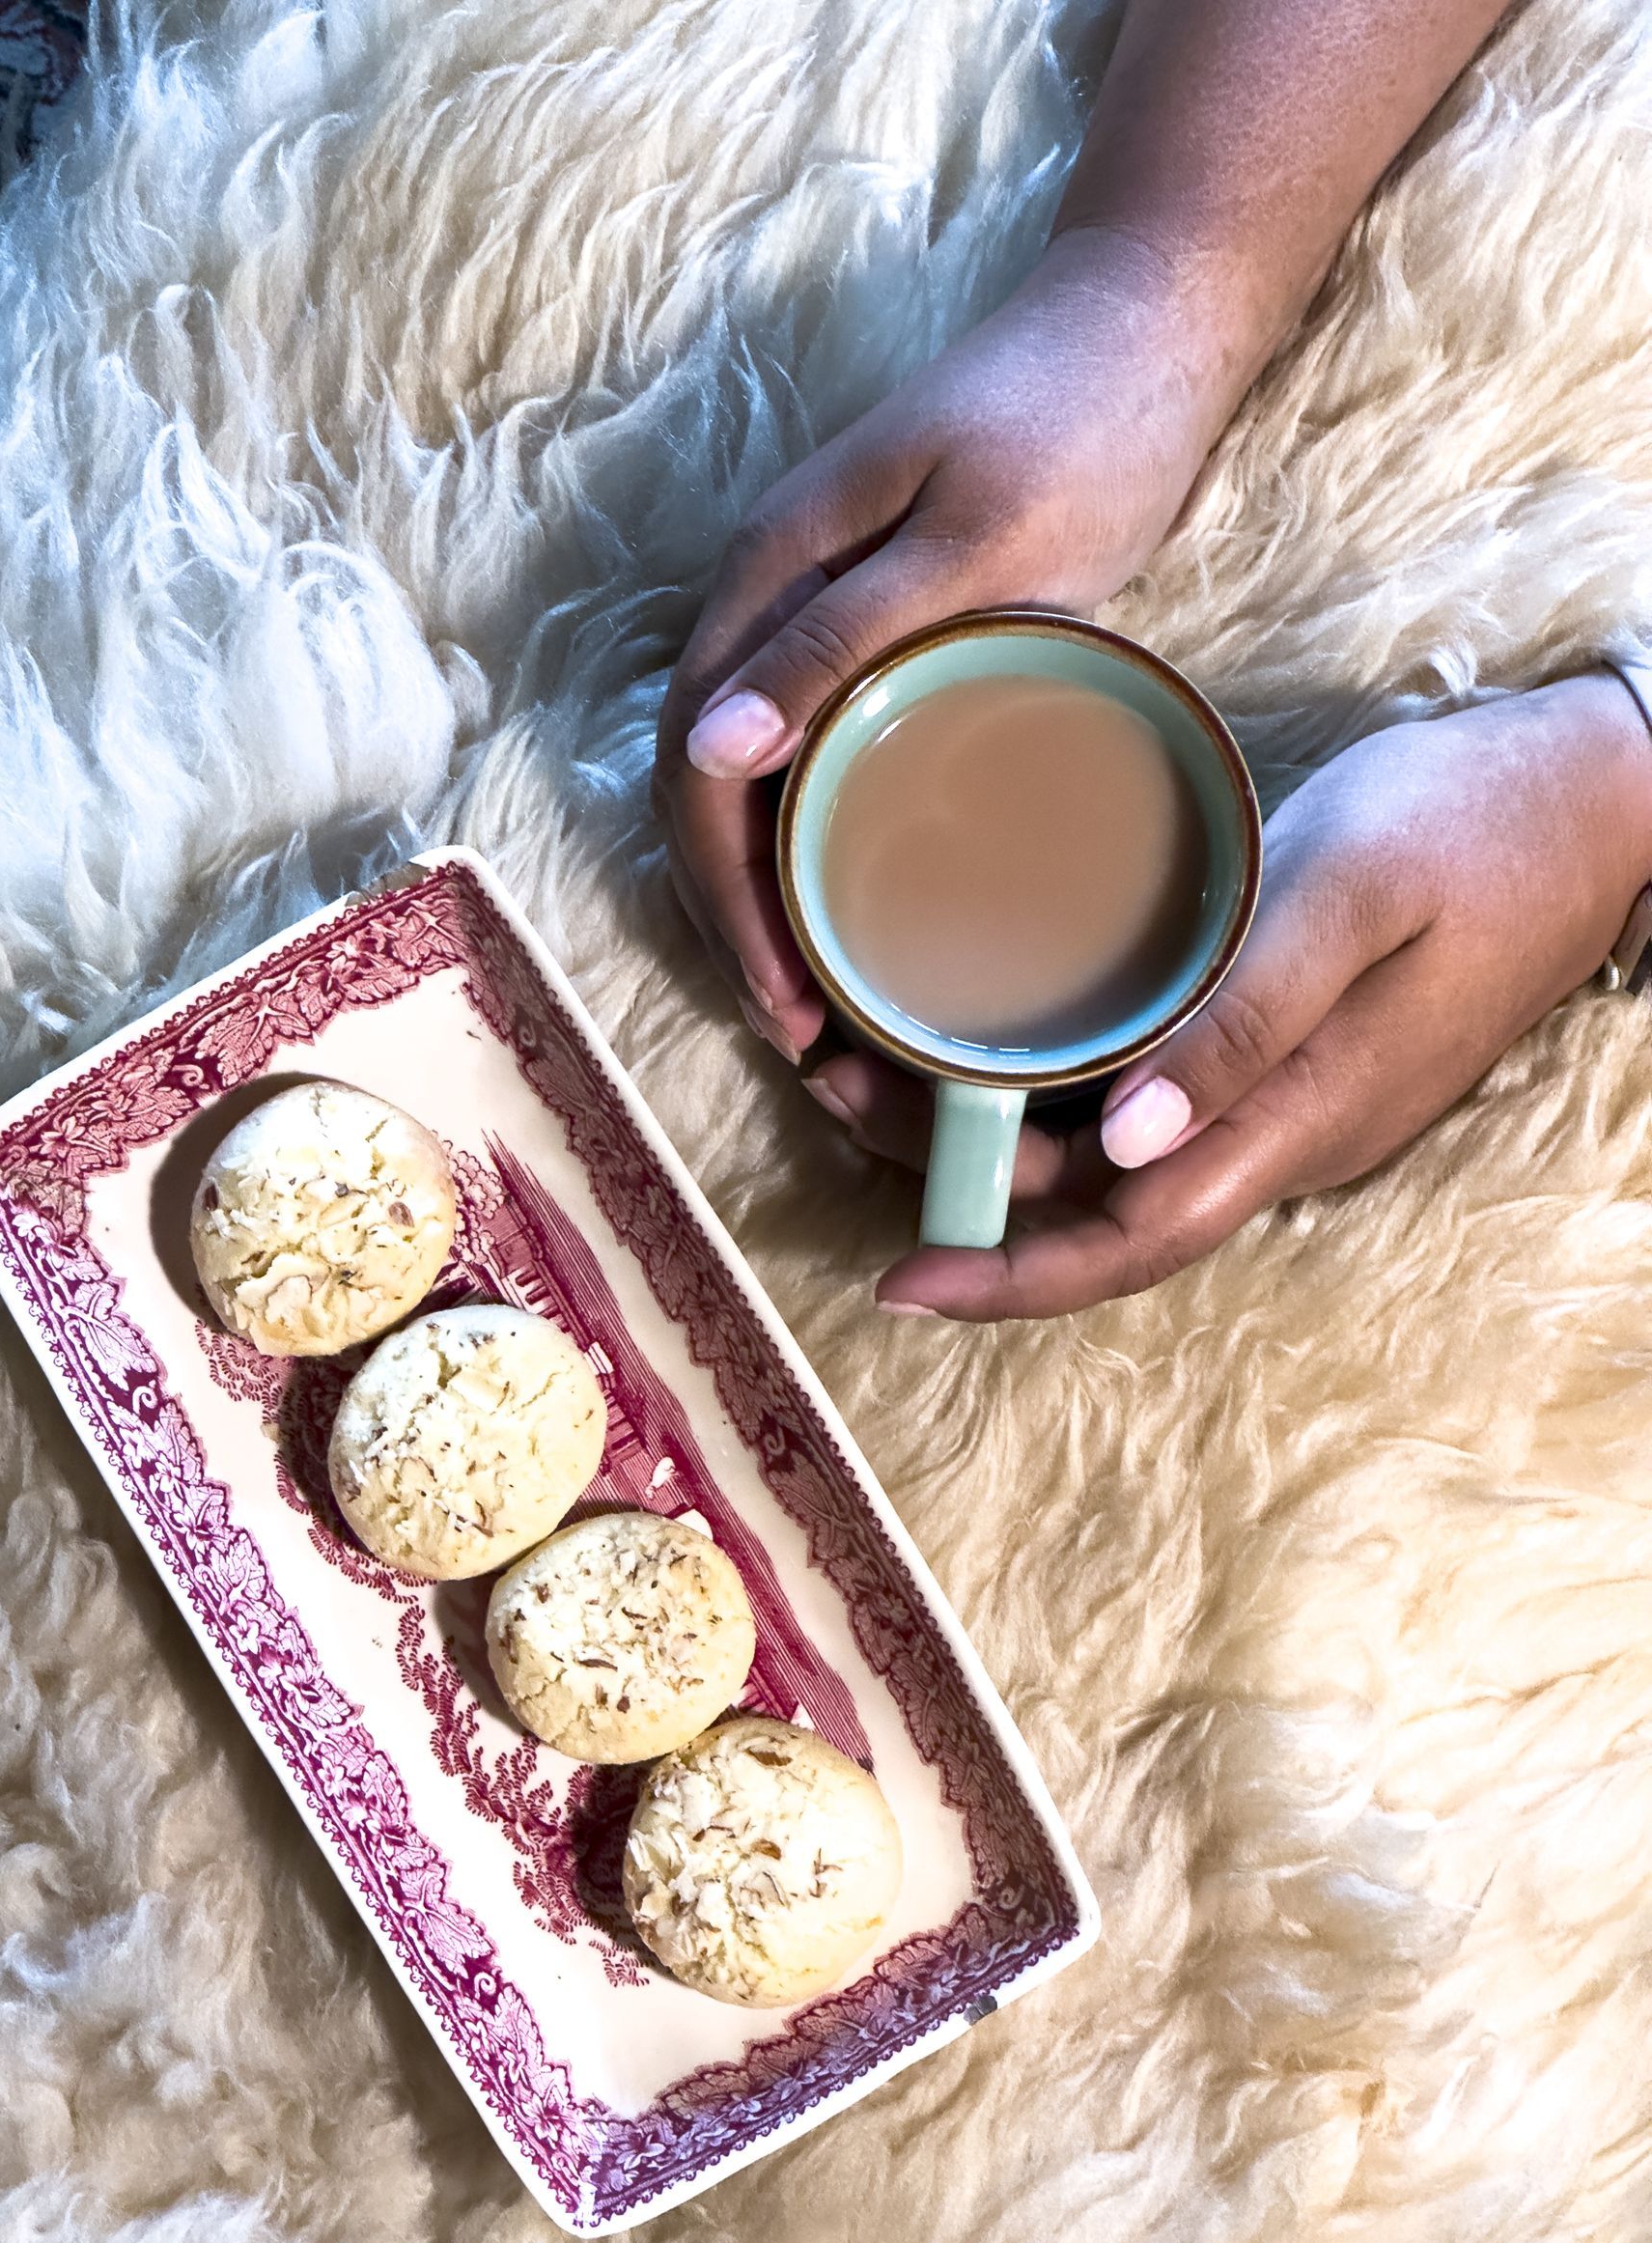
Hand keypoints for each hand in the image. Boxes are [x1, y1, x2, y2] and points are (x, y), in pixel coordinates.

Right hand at [654, 224, 1249, 1058]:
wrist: (1146, 325)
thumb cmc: (1074, 429)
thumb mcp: (968, 544)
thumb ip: (837, 641)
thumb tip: (707, 753)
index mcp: (766, 583)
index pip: (694, 777)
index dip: (726, 907)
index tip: (791, 1011)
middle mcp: (766, 609)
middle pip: (706, 800)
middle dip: (741, 932)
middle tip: (811, 1043)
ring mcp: (813, 623)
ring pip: (751, 793)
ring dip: (772, 908)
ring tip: (831, 1013)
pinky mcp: (871, 637)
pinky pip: (809, 768)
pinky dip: (818, 856)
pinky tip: (862, 918)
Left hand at [803, 674, 1651, 1320]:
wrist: (1600, 795)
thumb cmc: (1477, 827)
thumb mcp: (1355, 893)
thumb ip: (1245, 1017)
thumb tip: (1122, 1142)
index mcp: (1292, 1120)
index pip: (1128, 1241)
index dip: (1008, 1274)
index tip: (895, 1279)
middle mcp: (1275, 1134)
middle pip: (1093, 1207)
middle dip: (959, 1183)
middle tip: (834, 1090)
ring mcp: (1279, 1097)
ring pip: (1108, 1155)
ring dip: (991, 1127)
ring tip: (871, 1055)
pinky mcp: (1276, 1047)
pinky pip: (1141, 1099)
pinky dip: (1049, 1079)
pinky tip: (988, 1027)